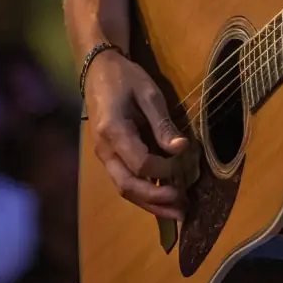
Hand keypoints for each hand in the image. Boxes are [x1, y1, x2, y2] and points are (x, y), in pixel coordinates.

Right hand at [84, 51, 188, 219]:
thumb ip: (162, 123)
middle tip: (182, 208)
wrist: (97, 69)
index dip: (164, 168)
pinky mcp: (108, 156)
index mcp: (113, 131)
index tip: (185, 162)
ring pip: (124, 188)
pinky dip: (143, 193)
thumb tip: (181, 149)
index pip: (140, 163)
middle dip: (156, 201)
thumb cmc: (125, 77)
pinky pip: (124, 180)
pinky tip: (162, 198)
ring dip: (150, 203)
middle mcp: (104, 149)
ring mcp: (103, 155)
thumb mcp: (148, 93)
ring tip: (177, 213)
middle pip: (127, 186)